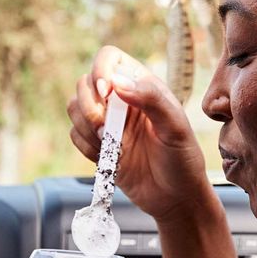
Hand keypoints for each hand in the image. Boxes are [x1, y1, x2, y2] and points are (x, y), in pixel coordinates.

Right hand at [68, 46, 214, 220]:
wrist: (176, 199)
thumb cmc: (182, 160)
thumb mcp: (175, 127)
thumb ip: (151, 99)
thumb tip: (117, 82)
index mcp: (142, 85)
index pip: (109, 58)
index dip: (100, 70)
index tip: (106, 93)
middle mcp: (121, 99)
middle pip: (84, 82)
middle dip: (89, 105)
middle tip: (105, 128)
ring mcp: (107, 122)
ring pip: (74, 107)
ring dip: (86, 126)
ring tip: (110, 144)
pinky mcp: (97, 144)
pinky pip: (75, 135)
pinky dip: (86, 146)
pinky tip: (109, 158)